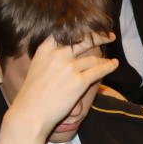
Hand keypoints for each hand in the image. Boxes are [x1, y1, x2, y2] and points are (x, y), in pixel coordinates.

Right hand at [0, 34, 117, 143]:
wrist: (29, 115)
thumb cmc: (32, 95)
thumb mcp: (37, 68)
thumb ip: (51, 58)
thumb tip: (69, 53)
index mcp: (45, 49)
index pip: (67, 32)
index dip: (82, 30)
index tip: (91, 28)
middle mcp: (58, 55)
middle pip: (85, 40)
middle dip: (99, 37)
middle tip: (109, 36)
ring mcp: (69, 67)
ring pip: (93, 59)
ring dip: (104, 59)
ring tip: (109, 60)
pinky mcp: (79, 81)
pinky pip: (99, 70)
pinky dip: (109, 66)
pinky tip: (114, 64)